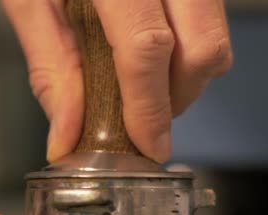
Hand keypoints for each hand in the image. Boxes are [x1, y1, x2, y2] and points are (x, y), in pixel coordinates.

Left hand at [2, 0, 232, 161]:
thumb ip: (50, 64)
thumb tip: (68, 133)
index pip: (147, 46)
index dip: (151, 108)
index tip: (149, 147)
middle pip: (204, 47)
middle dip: (178, 99)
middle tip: (144, 119)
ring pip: (217, 34)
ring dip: (186, 77)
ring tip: (143, 84)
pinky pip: (210, 15)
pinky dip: (187, 48)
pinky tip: (152, 50)